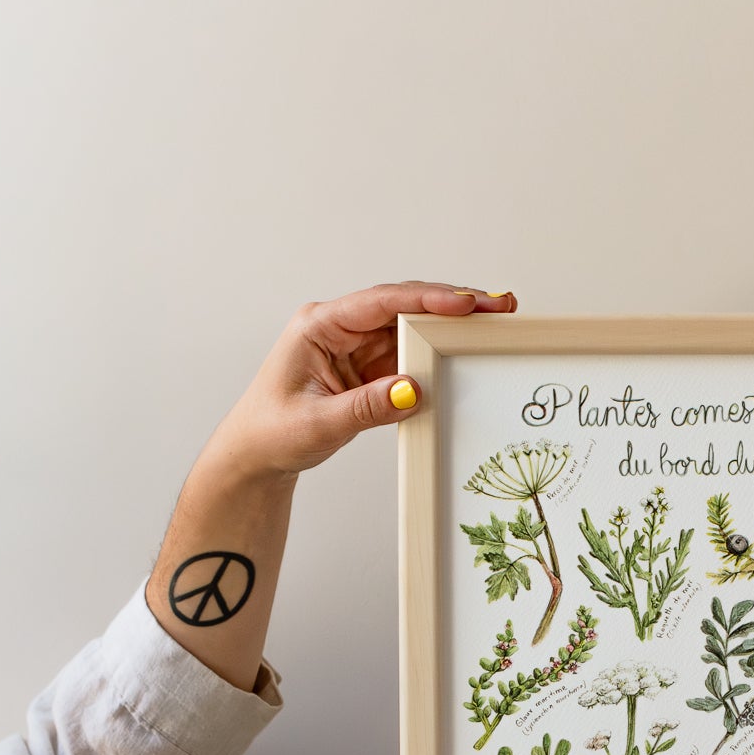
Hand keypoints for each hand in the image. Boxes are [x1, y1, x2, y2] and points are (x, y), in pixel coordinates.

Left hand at [217, 280, 515, 479]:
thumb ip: (367, 407)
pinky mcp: (368, 366)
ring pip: (412, 326)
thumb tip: (414, 389)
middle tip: (498, 306)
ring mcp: (356, 345)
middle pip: (404, 305)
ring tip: (493, 325)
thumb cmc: (271, 432)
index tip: (463, 304)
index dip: (425, 300)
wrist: (255, 455)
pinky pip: (410, 353)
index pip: (380, 303)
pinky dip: (439, 353)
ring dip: (451, 328)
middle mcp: (340, 327)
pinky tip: (466, 352)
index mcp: (318, 325)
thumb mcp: (319, 423)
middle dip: (452, 305)